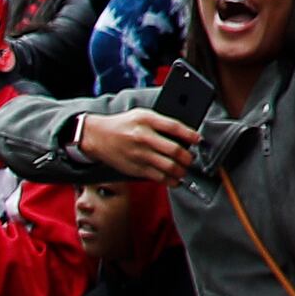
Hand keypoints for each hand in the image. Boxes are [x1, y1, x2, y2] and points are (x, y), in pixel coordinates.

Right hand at [75, 109, 197, 184]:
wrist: (96, 136)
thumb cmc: (122, 124)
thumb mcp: (141, 114)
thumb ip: (161, 122)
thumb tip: (183, 134)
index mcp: (146, 120)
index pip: (174, 127)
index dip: (190, 135)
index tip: (198, 139)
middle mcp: (143, 137)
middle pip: (174, 150)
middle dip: (188, 157)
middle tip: (190, 159)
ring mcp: (139, 154)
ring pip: (168, 167)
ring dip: (182, 171)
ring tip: (184, 170)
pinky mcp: (135, 168)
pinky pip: (158, 177)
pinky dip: (170, 181)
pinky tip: (175, 180)